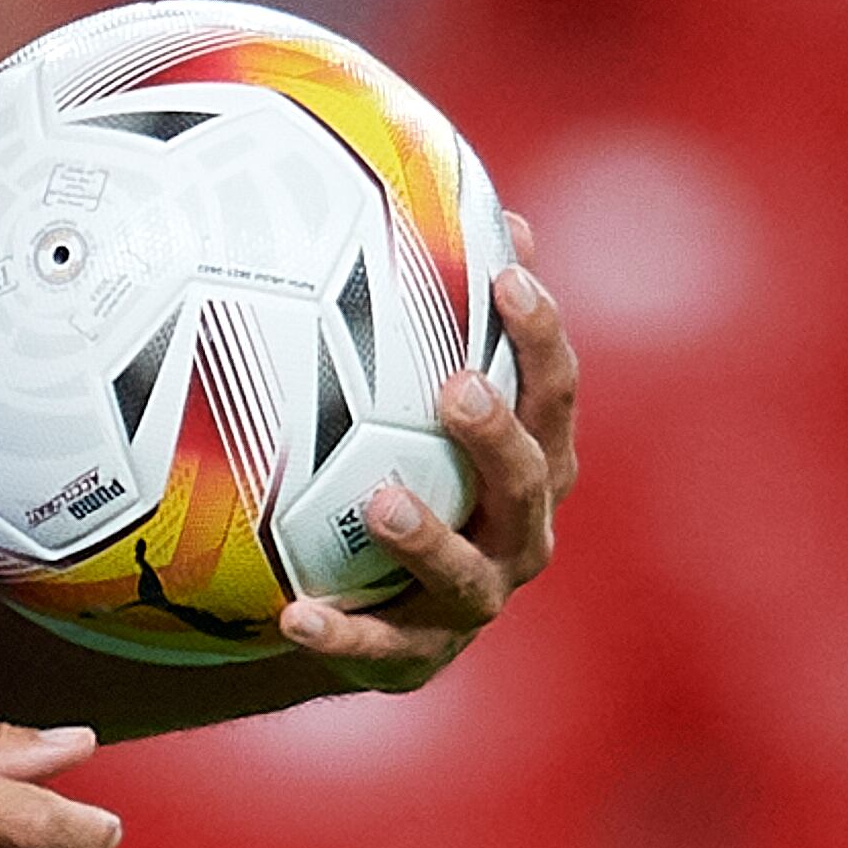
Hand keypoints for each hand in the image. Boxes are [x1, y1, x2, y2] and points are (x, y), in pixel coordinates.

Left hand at [282, 214, 580, 693]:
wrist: (368, 602)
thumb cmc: (404, 468)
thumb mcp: (419, 393)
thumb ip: (439, 310)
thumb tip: (440, 190)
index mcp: (535, 459)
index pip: (556, 390)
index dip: (540, 334)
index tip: (506, 276)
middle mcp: (520, 532)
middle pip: (530, 478)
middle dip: (499, 434)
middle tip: (458, 387)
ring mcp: (473, 599)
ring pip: (466, 571)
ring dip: (428, 535)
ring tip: (384, 503)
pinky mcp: (416, 656)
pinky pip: (378, 645)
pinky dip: (340, 632)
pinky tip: (292, 614)